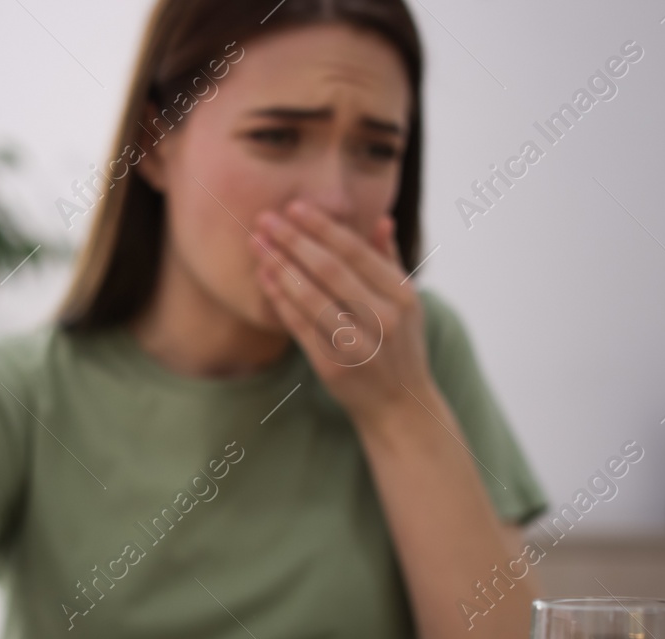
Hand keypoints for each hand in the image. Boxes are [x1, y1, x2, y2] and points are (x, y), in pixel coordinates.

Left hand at [252, 198, 430, 426]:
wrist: (399, 405)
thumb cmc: (399, 346)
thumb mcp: (407, 303)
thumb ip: (391, 261)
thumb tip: (381, 220)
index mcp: (402, 294)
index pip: (355, 251)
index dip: (322, 227)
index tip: (294, 207)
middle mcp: (383, 317)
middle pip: (329, 269)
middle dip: (293, 240)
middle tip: (264, 219)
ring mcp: (359, 344)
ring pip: (311, 297)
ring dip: (280, 267)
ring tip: (258, 245)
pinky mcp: (334, 366)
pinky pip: (300, 327)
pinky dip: (280, 301)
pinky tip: (264, 279)